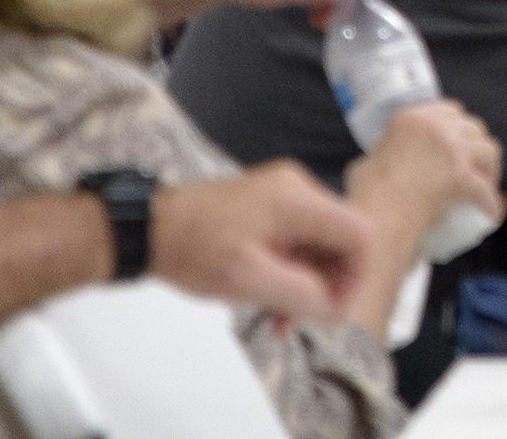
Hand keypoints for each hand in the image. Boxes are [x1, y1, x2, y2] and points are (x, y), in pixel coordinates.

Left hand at [151, 162, 370, 322]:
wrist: (149, 228)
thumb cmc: (196, 250)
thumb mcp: (248, 280)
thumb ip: (300, 294)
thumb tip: (334, 309)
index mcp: (297, 199)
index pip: (358, 233)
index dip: (354, 276)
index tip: (329, 308)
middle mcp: (297, 188)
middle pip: (340, 239)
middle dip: (328, 283)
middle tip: (300, 318)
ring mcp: (281, 194)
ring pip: (319, 243)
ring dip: (308, 282)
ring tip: (280, 317)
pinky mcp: (267, 205)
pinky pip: (297, 239)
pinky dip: (292, 270)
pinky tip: (271, 299)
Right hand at [345, 99, 504, 236]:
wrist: (376, 216)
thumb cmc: (367, 193)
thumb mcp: (371, 158)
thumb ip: (384, 152)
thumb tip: (386, 159)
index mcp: (410, 117)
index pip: (449, 110)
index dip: (458, 127)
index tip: (458, 144)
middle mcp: (435, 126)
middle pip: (473, 127)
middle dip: (477, 144)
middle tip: (473, 166)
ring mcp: (451, 150)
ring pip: (489, 150)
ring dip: (490, 167)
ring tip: (485, 184)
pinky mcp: (462, 177)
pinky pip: (487, 190)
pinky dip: (491, 203)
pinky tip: (491, 214)